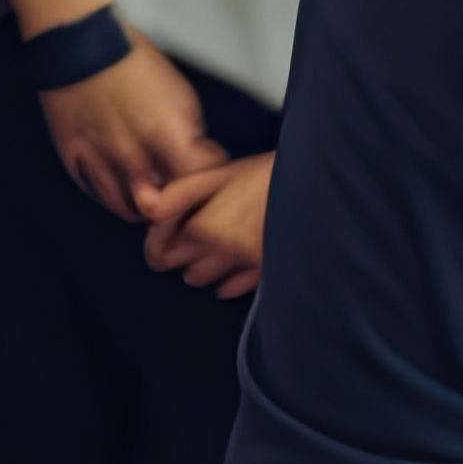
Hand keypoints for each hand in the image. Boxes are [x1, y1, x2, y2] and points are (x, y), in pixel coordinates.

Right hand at [38, 31, 224, 226]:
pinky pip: (96, 193)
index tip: (200, 166)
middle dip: (174, 200)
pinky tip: (118, 180)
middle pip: (165, 208)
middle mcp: (136, 157)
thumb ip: (188, 136)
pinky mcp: (74, 157)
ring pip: (127, 210)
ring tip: (147, 190)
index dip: (205, 178)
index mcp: (169, 137)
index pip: (201, 184)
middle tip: (174, 187)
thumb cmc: (133, 61)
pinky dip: (110, 192)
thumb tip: (192, 161)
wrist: (80, 41)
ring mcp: (102, 160)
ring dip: (141, 203)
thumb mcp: (180, 94)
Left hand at [132, 151, 272, 298]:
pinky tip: (233, 265)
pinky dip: (229, 281)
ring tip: (214, 245)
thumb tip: (145, 207)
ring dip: (205, 267)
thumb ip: (175, 194)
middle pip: (183, 268)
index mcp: (203, 228)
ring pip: (208, 281)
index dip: (157, 239)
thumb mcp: (215, 174)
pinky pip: (236, 289)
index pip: (158, 252)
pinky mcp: (268, 275)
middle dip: (181, 253)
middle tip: (190, 231)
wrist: (318, 189)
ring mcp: (246, 269)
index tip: (163, 228)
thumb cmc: (268, 175)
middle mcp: (222, 255)